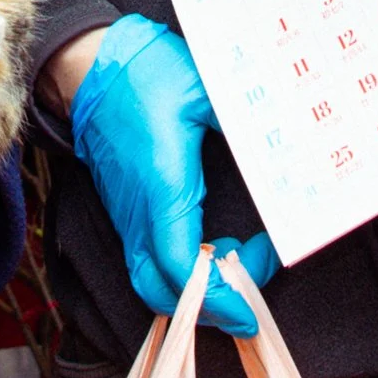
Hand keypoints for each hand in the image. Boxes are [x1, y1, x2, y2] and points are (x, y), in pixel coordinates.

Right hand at [68, 16, 278, 335]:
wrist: (91, 65)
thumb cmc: (145, 73)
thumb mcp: (204, 87)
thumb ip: (244, 122)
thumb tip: (286, 146)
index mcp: (162, 185)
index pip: (183, 266)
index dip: (217, 298)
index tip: (250, 311)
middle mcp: (140, 211)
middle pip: (163, 291)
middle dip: (209, 307)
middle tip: (250, 289)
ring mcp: (129, 213)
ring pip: (152, 279)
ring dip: (194, 289)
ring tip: (234, 260)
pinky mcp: (126, 209)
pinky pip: (147, 259)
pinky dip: (180, 270)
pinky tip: (211, 244)